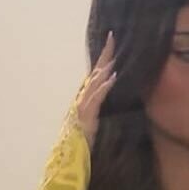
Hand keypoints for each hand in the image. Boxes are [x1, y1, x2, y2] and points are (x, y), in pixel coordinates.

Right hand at [75, 32, 116, 147]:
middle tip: (112, 37)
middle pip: (96, 71)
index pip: (97, 72)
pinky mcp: (87, 114)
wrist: (74, 152)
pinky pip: (97, 97)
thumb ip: (101, 105)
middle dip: (104, 54)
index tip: (112, 41)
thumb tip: (111, 93)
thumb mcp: (97, 117)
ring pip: (95, 81)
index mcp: (88, 96)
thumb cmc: (86, 137)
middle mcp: (84, 96)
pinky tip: (112, 77)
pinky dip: (105, 86)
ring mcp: (84, 104)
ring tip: (114, 55)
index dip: (104, 57)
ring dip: (105, 67)